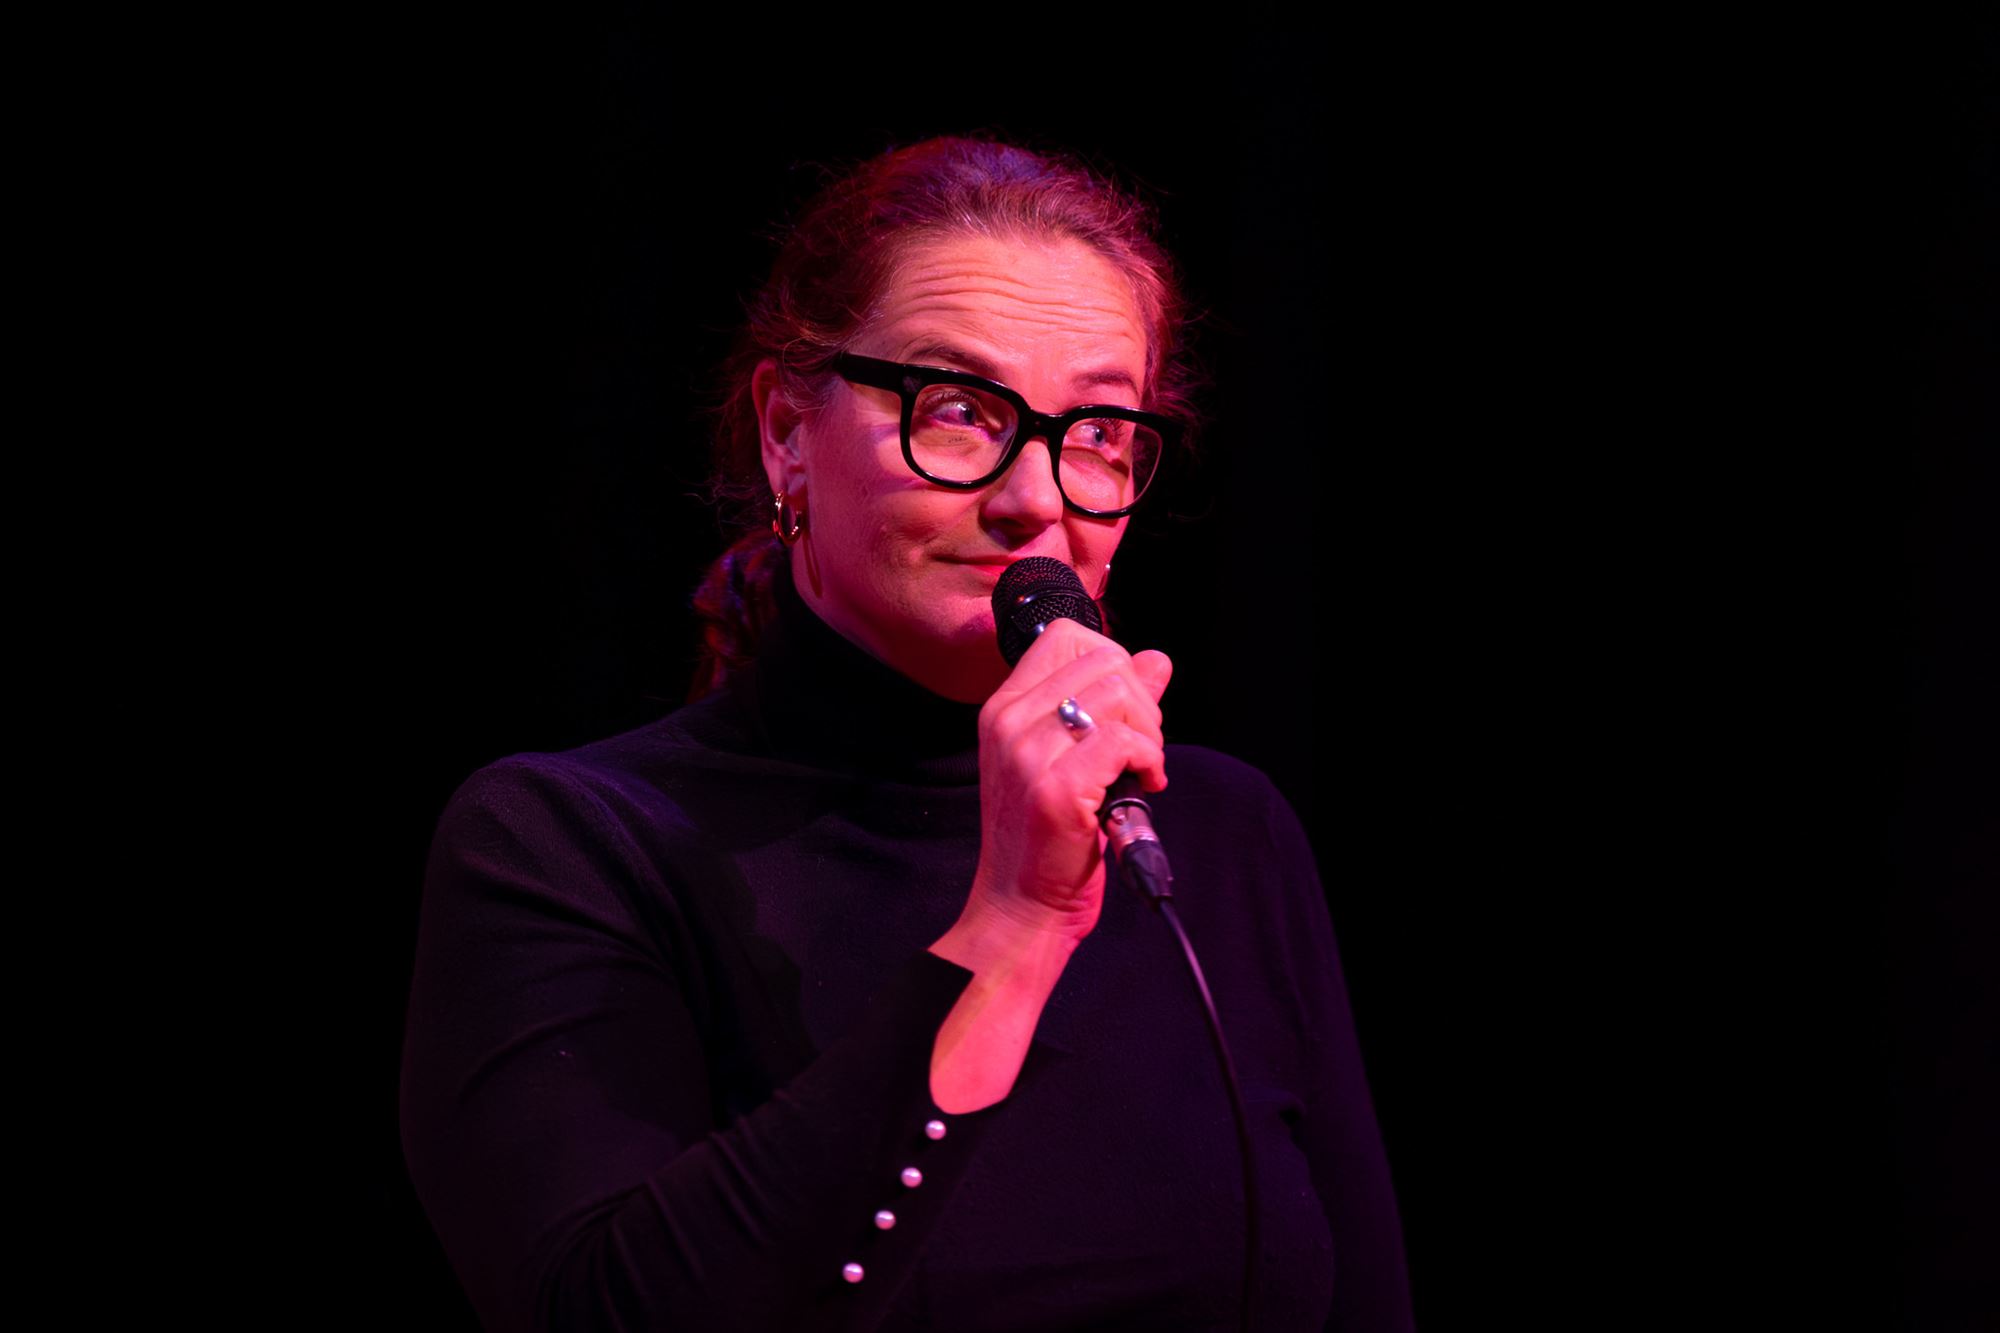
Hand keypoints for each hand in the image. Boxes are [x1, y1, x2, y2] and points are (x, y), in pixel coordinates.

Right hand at [967, 617, 1172, 944]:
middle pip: (1104, 658)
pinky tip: (1145, 786)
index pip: (1067, 636)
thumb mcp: (1072, 758)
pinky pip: (1125, 741)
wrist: (1020, 907)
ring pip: (1119, 692)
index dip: (1113, 664)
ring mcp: (1028, 753)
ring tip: (1140, 771)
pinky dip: (1150, 760)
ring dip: (1149, 733)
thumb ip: (1113, 704)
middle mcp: (1009, 721)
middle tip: (1139, 750)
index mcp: (1005, 708)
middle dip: (1141, 700)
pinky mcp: (1056, 788)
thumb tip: (1156, 660)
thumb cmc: (1046, 839)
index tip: (1122, 714)